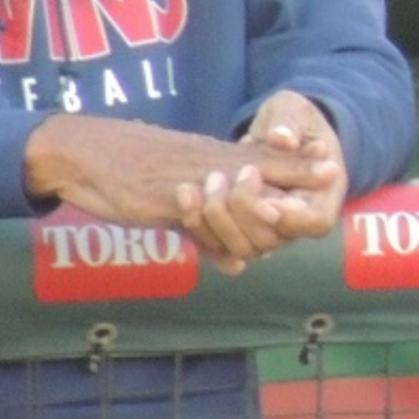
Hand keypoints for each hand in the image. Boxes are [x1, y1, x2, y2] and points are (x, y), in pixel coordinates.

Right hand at [23, 110, 334, 238]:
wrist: (87, 154)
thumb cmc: (131, 169)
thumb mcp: (177, 190)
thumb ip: (210, 223)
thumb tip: (238, 263)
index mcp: (213, 159)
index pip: (265, 157)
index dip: (297, 163)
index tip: (330, 162)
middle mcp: (208, 165)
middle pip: (263, 170)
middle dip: (297, 174)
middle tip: (331, 172)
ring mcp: (189, 180)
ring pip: (234, 195)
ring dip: (258, 210)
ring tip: (287, 216)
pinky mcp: (162, 197)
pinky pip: (193, 216)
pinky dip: (211, 237)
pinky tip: (231, 258)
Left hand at [177, 90, 348, 274]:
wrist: (275, 133)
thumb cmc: (293, 120)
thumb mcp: (295, 110)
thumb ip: (290, 123)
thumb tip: (283, 139)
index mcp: (324, 193)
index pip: (315, 222)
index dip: (287, 212)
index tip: (256, 178)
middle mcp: (298, 221)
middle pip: (272, 240)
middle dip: (241, 210)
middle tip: (219, 176)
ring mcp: (269, 231)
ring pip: (241, 249)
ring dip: (214, 222)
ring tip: (192, 187)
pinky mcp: (242, 232)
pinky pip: (219, 246)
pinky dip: (199, 227)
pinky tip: (184, 196)